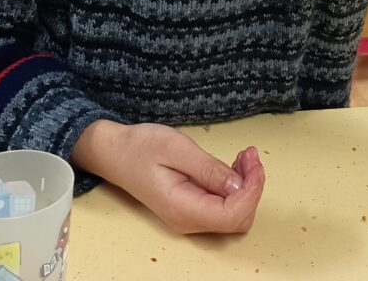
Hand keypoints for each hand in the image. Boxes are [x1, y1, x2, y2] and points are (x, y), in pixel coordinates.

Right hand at [72, 120, 265, 233]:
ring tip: (244, 156)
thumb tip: (239, 185)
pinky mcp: (191, 207)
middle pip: (238, 219)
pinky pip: (223, 206)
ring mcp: (189, 217)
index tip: (254, 161)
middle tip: (250, 155)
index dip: (252, 190)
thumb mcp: (176, 149)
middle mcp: (188, 220)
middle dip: (252, 187)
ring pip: (234, 213)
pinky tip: (234, 164)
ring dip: (246, 185)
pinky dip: (235, 186)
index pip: (233, 214)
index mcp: (183, 208)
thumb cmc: (140, 147)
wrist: (114, 153)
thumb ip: (208, 169)